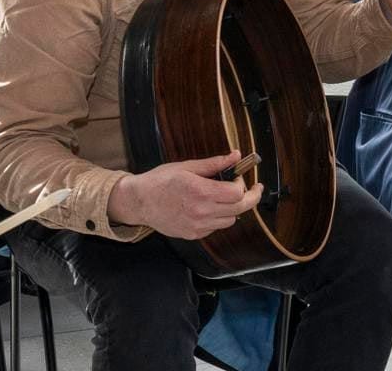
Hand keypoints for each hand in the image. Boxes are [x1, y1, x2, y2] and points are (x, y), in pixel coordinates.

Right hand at [107, 149, 262, 239]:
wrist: (138, 201)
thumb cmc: (160, 181)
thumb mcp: (187, 166)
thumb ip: (214, 164)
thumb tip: (235, 156)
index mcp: (200, 191)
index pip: (237, 193)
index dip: (242, 184)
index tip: (239, 177)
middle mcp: (200, 211)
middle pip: (240, 208)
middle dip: (250, 197)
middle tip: (253, 189)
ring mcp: (197, 226)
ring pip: (231, 220)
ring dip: (233, 208)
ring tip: (223, 197)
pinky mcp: (193, 235)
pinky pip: (216, 227)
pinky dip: (219, 217)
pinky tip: (209, 207)